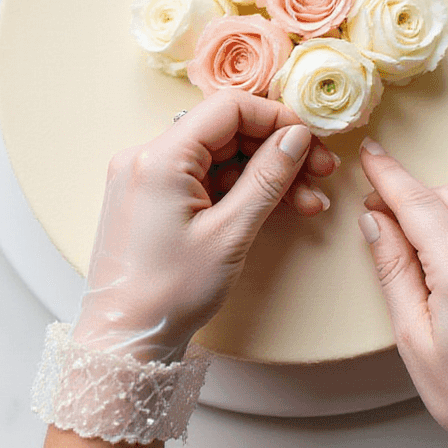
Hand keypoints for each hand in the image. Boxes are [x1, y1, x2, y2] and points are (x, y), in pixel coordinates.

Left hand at [72, 91, 338, 361]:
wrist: (126, 339)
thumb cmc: (171, 292)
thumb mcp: (230, 233)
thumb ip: (267, 178)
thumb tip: (297, 136)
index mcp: (159, 157)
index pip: (228, 108)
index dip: (277, 119)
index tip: (311, 142)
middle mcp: (145, 157)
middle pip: (225, 132)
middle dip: (277, 150)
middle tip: (321, 174)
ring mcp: (146, 178)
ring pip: (219, 158)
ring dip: (264, 175)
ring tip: (309, 203)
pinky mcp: (151, 199)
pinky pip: (203, 180)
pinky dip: (239, 191)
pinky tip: (276, 209)